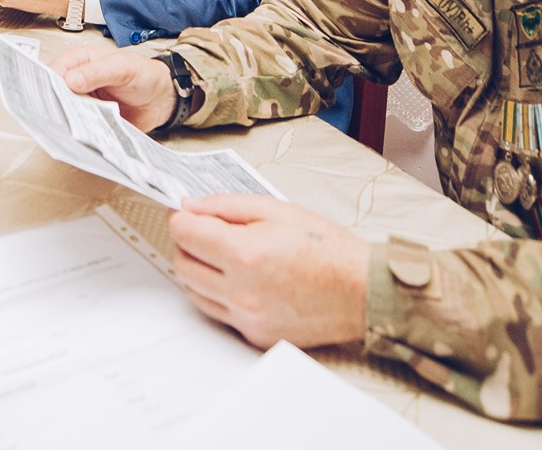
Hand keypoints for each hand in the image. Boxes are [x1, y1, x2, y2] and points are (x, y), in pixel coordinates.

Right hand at [53, 44, 175, 131]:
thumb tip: (70, 79)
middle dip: (55, 104)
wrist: (161, 99)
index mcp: (81, 61)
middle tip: (56, 116)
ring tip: (67, 129)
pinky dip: (78, 132)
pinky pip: (79, 127)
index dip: (49, 82)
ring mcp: (83, 102)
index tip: (50, 96)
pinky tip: (81, 136)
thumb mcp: (122, 67)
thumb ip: (97, 72)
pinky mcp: (91, 120)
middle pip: (55, 93)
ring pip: (65, 112)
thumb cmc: (144, 74)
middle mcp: (78, 81)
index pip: (56, 70)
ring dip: (66, 121)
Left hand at [169, 196, 370, 349]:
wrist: (362, 291)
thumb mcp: (276, 210)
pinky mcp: (256, 336)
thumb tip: (191, 206)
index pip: (185, 234)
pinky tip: (240, 281)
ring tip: (221, 255)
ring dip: (198, 270)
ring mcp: (247, 318)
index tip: (183, 212)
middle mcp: (240, 292)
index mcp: (244, 255)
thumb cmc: (328, 250)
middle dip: (186, 243)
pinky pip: (220, 314)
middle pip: (183, 265)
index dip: (180, 217)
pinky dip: (219, 295)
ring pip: (195, 293)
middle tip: (202, 230)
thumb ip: (226, 206)